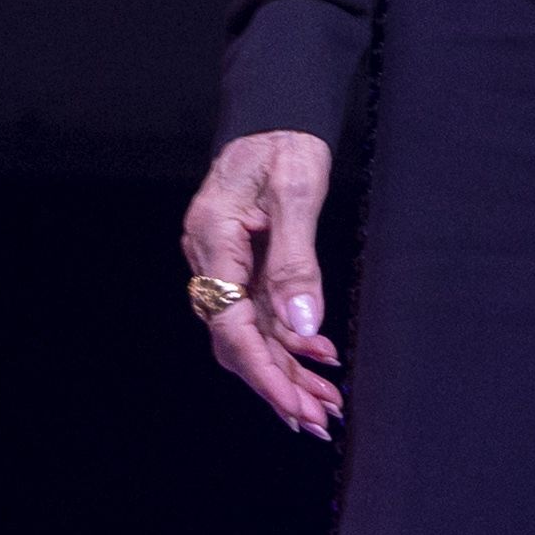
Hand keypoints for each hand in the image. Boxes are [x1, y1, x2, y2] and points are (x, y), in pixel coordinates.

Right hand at [183, 128, 339, 435]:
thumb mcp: (297, 193)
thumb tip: (303, 326)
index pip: (231, 325)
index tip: (294, 406)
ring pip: (250, 334)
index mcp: (212, 242)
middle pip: (237, 339)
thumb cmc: (284, 144)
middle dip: (278, 384)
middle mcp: (209, 261)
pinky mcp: (241, 267)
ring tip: (326, 402)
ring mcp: (223, 267)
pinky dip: (290, 342)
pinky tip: (320, 359)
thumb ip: (296, 262)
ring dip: (287, 370)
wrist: (276, 115)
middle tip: (319, 419)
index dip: (263, 372)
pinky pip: (261, 315)